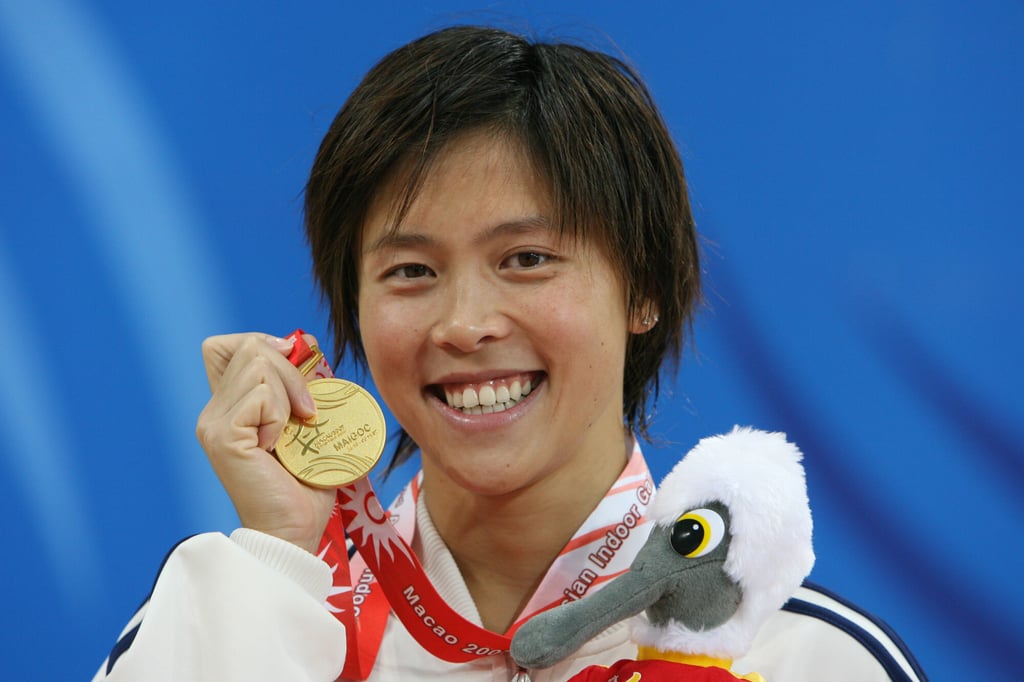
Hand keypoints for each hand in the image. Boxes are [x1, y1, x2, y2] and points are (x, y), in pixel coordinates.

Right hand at [196, 332, 335, 552]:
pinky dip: (282, 414)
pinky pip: (261, 395)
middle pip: (249, 347)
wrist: (294, 531)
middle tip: (307, 411)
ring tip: (296, 429)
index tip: (293, 368)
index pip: (226, 345)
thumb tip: (305, 342)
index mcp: (227, 407)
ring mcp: (213, 423)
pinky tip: (281, 445)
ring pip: (257, 364)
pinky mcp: (223, 437)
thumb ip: (298, 386)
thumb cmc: (304, 484)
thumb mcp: (304, 423)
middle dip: (290, 369)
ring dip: (290, 392)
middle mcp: (212, 412)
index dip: (262, 344)